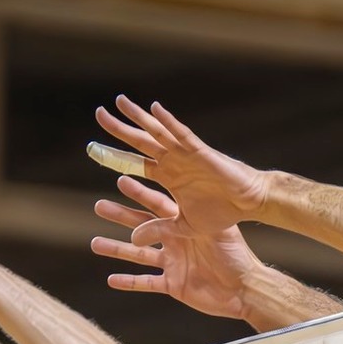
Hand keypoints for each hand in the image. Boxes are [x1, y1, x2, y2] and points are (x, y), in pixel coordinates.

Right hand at [91, 176, 267, 318]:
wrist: (246, 288)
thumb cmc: (237, 256)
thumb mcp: (216, 232)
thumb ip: (192, 222)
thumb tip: (170, 210)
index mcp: (185, 226)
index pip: (158, 206)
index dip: (140, 194)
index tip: (121, 179)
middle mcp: (174, 242)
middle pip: (141, 226)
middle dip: (120, 216)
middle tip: (98, 206)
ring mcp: (172, 264)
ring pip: (137, 256)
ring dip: (116, 249)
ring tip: (94, 243)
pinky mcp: (172, 285)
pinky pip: (146, 284)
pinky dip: (129, 282)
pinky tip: (110, 279)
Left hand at [94, 97, 268, 237]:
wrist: (248, 204)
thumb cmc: (221, 213)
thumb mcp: (183, 227)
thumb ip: (159, 229)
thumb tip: (133, 240)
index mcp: (168, 177)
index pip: (135, 163)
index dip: (115, 156)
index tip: (94, 150)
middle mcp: (173, 161)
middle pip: (139, 142)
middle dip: (119, 128)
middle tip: (98, 114)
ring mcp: (185, 154)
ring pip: (156, 132)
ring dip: (139, 117)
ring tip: (119, 102)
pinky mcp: (201, 152)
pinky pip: (182, 135)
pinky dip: (169, 122)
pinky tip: (155, 110)